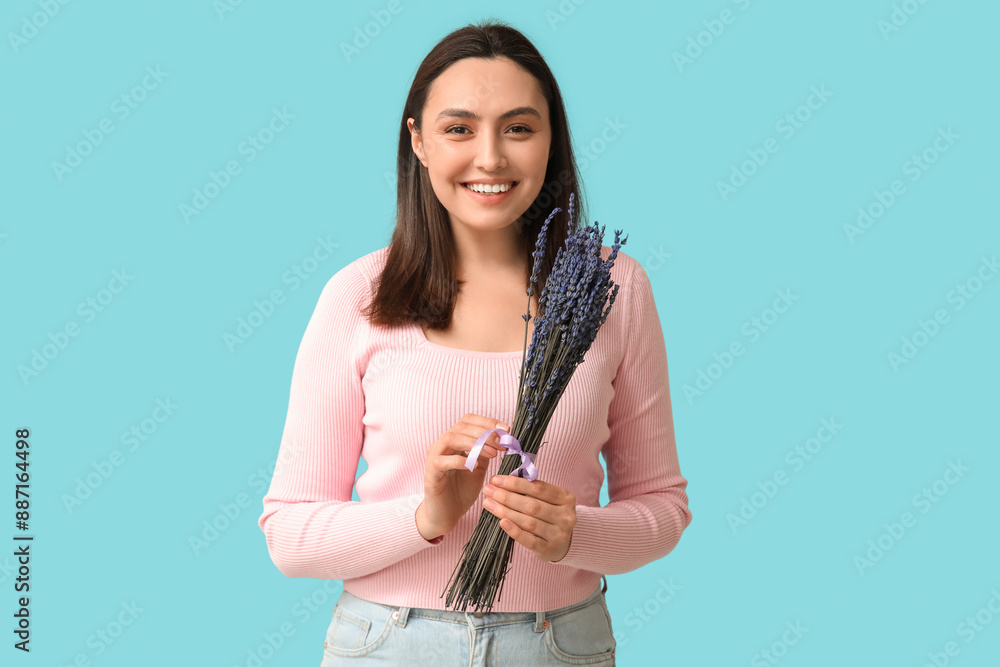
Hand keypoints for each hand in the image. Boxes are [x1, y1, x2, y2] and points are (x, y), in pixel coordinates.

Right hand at [417, 414, 509, 539]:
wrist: (447, 514)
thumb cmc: (462, 490)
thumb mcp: (479, 468)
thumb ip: (486, 452)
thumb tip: (503, 438)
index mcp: (454, 441)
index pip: (468, 420)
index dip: (487, 422)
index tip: (506, 429)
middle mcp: (442, 445)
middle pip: (461, 427)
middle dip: (484, 433)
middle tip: (502, 443)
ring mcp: (434, 457)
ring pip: (451, 439)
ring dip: (474, 444)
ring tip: (492, 454)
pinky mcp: (431, 473)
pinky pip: (443, 461)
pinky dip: (461, 461)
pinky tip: (475, 466)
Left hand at [481, 475, 576, 562]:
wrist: (562, 542)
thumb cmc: (550, 514)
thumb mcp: (548, 499)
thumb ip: (531, 490)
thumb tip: (502, 482)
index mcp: (566, 498)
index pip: (538, 488)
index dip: (515, 483)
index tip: (496, 480)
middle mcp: (565, 516)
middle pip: (531, 505)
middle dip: (506, 497)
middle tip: (488, 491)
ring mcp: (558, 534)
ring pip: (528, 522)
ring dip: (505, 511)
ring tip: (489, 504)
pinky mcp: (548, 549)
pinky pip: (528, 540)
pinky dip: (514, 530)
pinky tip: (502, 522)